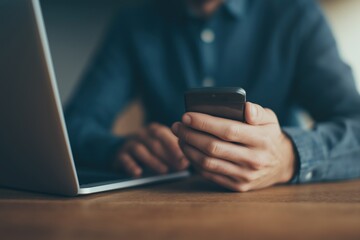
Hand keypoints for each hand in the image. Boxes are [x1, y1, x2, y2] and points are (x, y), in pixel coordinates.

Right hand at [114, 123, 188, 176]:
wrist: (124, 150)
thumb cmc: (151, 150)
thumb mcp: (162, 147)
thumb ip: (174, 152)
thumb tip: (186, 161)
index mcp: (153, 130)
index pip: (163, 133)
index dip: (173, 145)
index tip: (183, 157)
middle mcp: (141, 134)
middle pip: (153, 142)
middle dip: (167, 155)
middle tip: (179, 167)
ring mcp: (129, 144)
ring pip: (140, 150)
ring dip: (153, 161)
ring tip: (164, 171)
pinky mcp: (120, 155)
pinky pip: (125, 159)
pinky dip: (131, 166)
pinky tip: (138, 173)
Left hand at [172, 102, 296, 191]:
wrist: (282, 164)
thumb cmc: (269, 136)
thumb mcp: (270, 119)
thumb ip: (258, 111)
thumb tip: (246, 108)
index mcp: (261, 139)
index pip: (228, 130)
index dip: (204, 123)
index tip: (187, 116)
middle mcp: (254, 159)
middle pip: (213, 147)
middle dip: (190, 135)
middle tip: (177, 126)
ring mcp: (245, 175)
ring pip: (208, 163)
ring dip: (189, 149)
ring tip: (180, 138)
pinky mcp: (238, 186)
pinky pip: (211, 175)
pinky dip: (195, 163)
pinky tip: (189, 152)